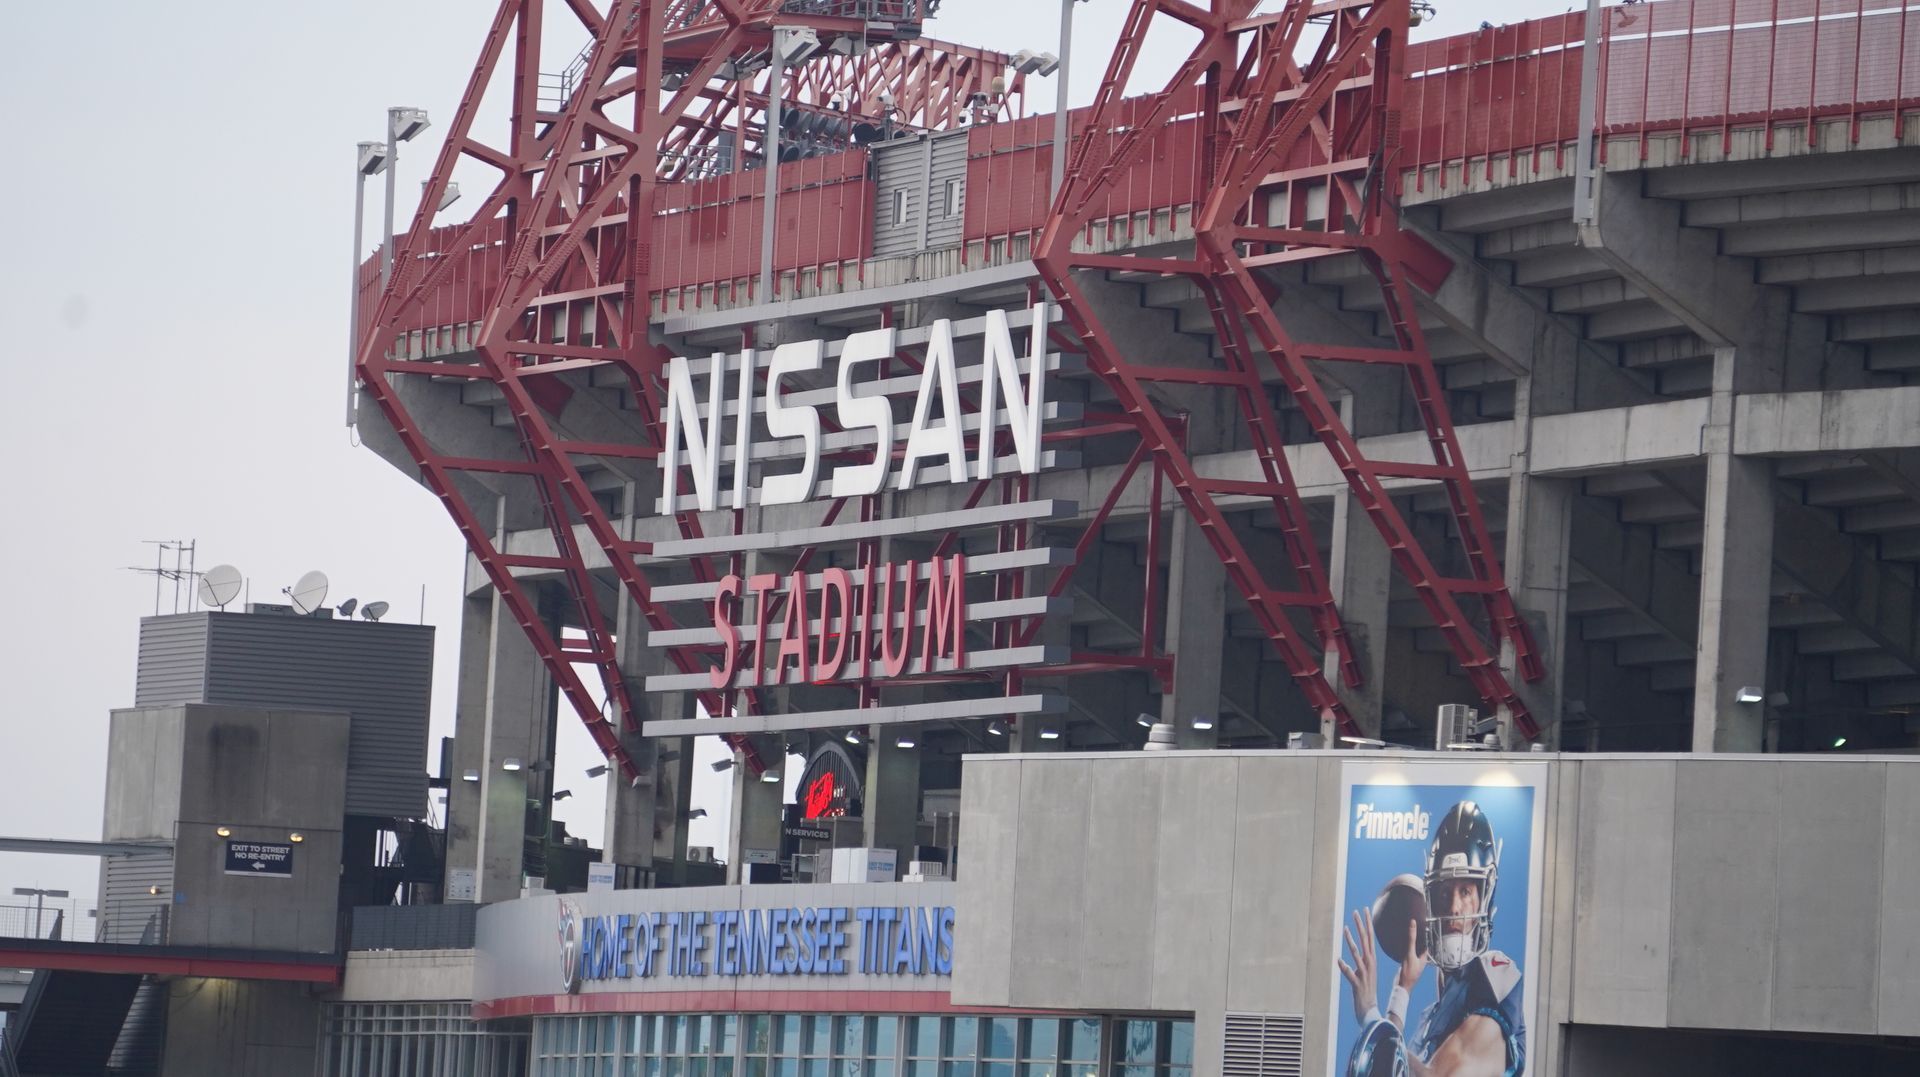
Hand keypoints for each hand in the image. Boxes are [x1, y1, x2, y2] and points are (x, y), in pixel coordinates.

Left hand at [1337, 908, 1378, 1023]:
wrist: (1370, 1010)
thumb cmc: (1365, 991)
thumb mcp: (1363, 973)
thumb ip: (1357, 963)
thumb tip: (1349, 956)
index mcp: (1371, 961)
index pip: (1370, 939)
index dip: (1367, 924)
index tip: (1364, 911)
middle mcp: (1369, 965)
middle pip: (1366, 942)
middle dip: (1361, 926)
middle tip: (1356, 911)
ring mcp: (1364, 974)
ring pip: (1357, 955)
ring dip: (1351, 942)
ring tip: (1345, 929)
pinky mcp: (1357, 984)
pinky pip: (1350, 973)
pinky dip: (1345, 967)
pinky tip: (1339, 961)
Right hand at [1395, 913, 1426, 993]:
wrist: (1401, 986)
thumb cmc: (1408, 972)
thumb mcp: (1409, 954)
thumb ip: (1411, 940)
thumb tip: (1413, 924)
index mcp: (1424, 957)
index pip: (1426, 943)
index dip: (1425, 934)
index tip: (1422, 925)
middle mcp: (1420, 959)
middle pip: (1420, 945)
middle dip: (1417, 937)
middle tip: (1413, 926)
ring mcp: (1413, 962)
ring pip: (1413, 949)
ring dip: (1411, 942)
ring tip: (1406, 932)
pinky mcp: (1407, 964)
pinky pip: (1407, 953)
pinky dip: (1405, 947)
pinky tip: (1400, 944)